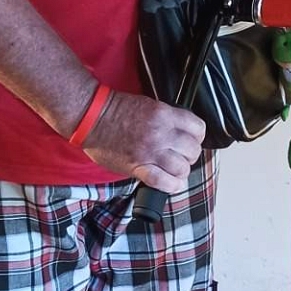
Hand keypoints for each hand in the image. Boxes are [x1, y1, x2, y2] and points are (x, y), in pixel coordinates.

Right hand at [82, 91, 206, 192]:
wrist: (92, 117)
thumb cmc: (116, 110)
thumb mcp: (149, 105)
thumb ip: (168, 119)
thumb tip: (182, 134)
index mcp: (165, 115)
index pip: (198, 128)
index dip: (197, 137)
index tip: (191, 140)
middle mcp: (161, 133)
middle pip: (192, 150)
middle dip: (190, 156)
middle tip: (181, 156)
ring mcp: (150, 151)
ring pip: (182, 168)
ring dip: (181, 171)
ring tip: (174, 170)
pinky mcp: (138, 167)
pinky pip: (163, 182)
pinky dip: (170, 185)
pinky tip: (170, 183)